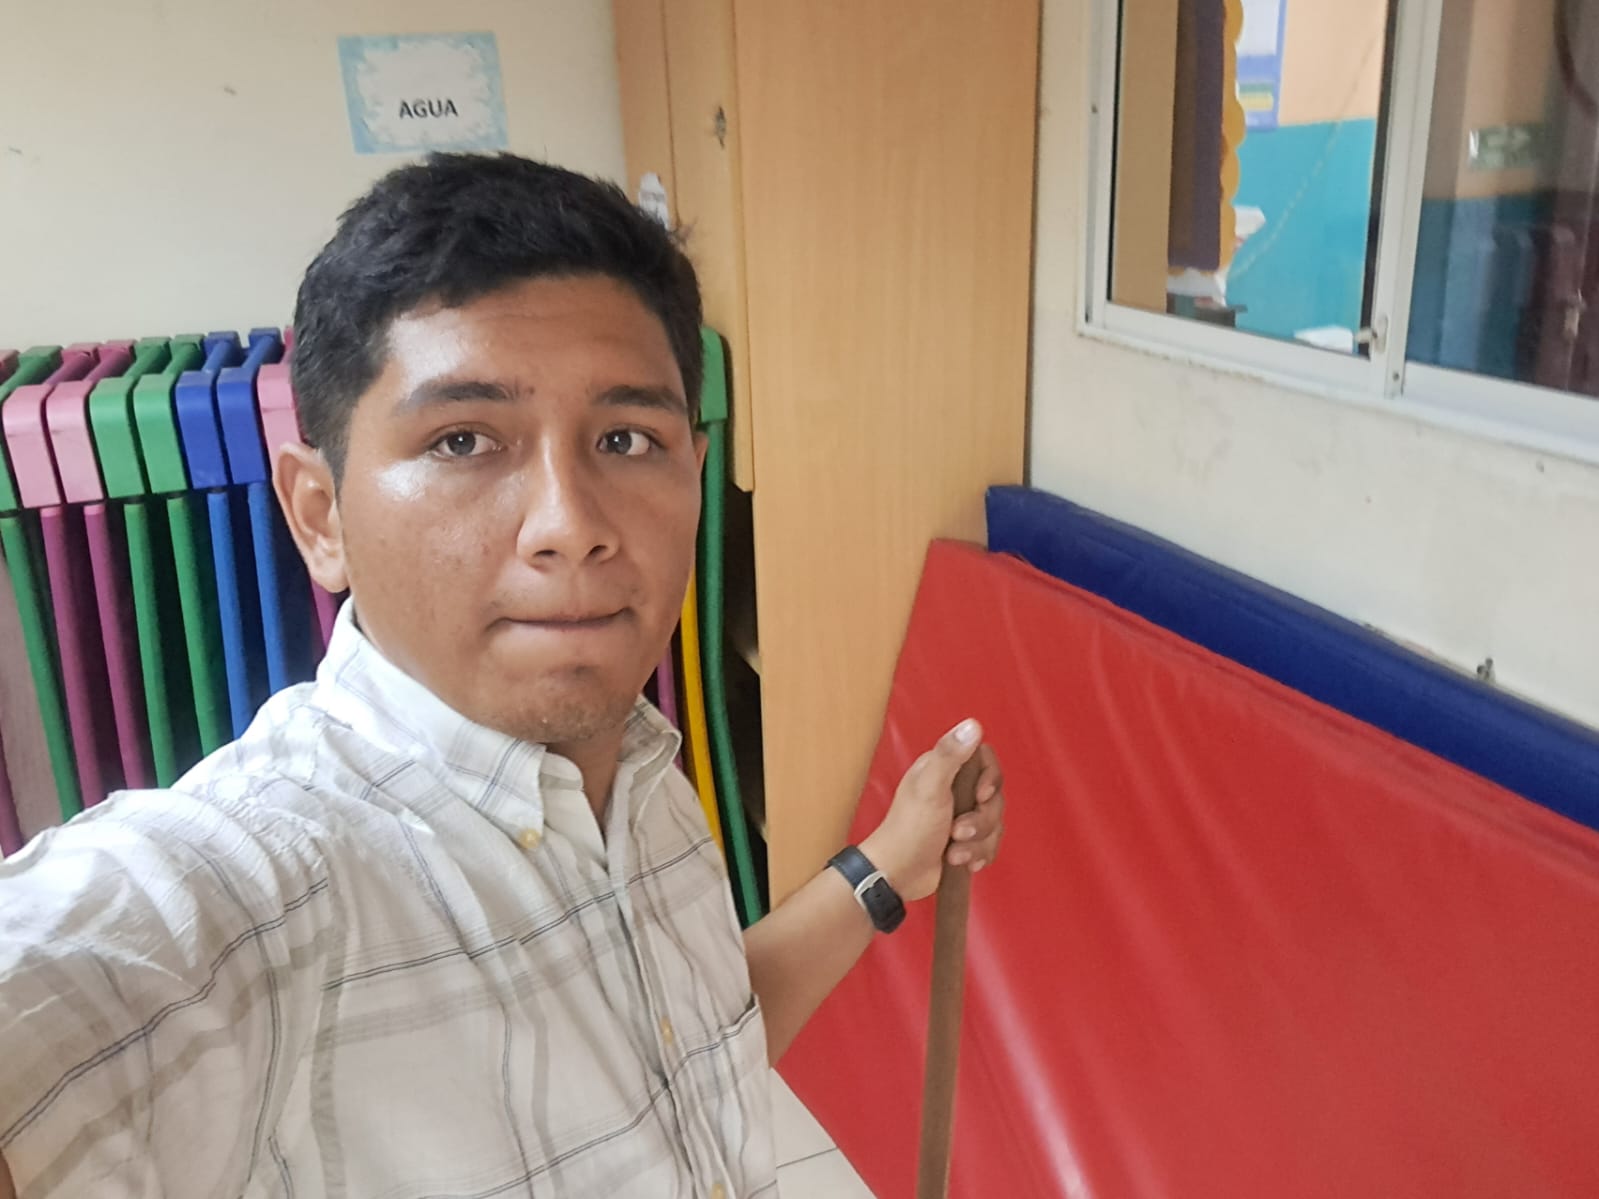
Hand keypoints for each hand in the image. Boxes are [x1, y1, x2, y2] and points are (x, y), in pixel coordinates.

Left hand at [859, 719, 1005, 903]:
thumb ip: (950, 755)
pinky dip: (979, 855)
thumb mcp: (929, 788)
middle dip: (981, 821)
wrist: (898, 874)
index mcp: (945, 769)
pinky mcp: (967, 840)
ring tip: (954, 853)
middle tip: (956, 832)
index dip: (991, 779)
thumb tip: (973, 724)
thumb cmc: (909, 829)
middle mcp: (956, 789)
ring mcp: (962, 816)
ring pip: (995, 824)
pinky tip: (963, 864)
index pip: (986, 761)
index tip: (981, 796)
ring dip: (977, 843)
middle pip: (995, 797)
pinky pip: (991, 844)